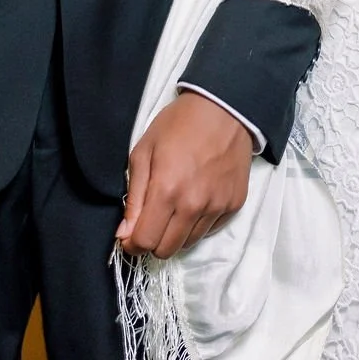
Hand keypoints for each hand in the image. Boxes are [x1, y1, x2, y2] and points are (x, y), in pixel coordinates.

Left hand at [115, 92, 252, 259]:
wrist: (224, 109)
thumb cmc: (177, 125)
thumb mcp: (143, 152)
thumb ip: (134, 197)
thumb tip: (125, 233)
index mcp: (167, 190)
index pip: (145, 242)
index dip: (132, 242)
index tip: (130, 233)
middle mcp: (193, 206)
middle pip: (166, 250)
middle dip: (153, 240)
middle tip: (151, 219)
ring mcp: (217, 207)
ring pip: (188, 243)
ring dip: (175, 233)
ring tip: (174, 206)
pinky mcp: (234, 205)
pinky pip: (209, 230)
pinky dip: (197, 223)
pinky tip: (195, 199)